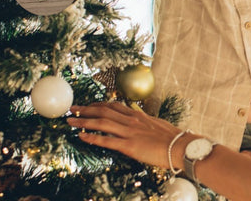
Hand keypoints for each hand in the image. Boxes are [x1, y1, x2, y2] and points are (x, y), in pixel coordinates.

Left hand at [67, 101, 181, 168]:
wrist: (180, 145)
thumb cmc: (170, 136)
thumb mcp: (154, 123)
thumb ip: (143, 120)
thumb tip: (137, 116)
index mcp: (136, 114)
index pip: (113, 105)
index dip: (97, 104)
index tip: (87, 105)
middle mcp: (131, 120)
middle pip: (103, 110)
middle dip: (86, 109)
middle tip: (72, 109)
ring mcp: (129, 132)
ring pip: (101, 123)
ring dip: (84, 120)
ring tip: (70, 121)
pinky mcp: (129, 146)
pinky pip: (107, 141)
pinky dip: (92, 138)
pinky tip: (81, 136)